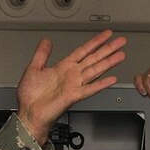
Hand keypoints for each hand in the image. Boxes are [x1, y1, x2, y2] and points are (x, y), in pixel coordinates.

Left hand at [16, 31, 126, 145]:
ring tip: (121, 55)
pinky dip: (101, 84)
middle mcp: (72, 75)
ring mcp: (74, 85)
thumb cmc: (30, 96)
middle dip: (108, 49)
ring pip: (95, 70)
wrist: (29, 113)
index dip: (95, 42)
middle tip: (121, 41)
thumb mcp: (33, 68)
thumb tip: (46, 41)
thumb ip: (41, 54)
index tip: (106, 35)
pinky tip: (111, 79)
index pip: (83, 51)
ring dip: (109, 62)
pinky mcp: (73, 96)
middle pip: (94, 58)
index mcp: (63, 67)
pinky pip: (90, 89)